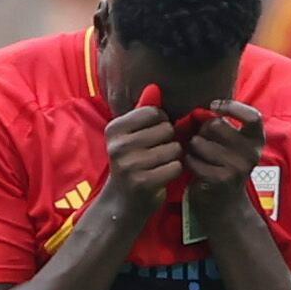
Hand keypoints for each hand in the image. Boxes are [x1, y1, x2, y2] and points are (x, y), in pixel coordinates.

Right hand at [89, 92, 183, 235]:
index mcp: (114, 129)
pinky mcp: (143, 182)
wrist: (122, 202)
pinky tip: (162, 176)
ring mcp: (130, 165)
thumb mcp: (131, 136)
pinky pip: (175, 166)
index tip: (153, 136)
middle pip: (166, 129)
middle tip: (156, 153)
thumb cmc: (132, 164)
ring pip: (174, 148)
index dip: (162, 123)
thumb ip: (143, 113)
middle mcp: (119, 145)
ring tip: (159, 164)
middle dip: (169, 141)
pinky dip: (174, 171)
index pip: (154, 112)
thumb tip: (154, 87)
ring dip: (173, 157)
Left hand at [183, 98, 265, 187]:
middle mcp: (251, 154)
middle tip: (200, 138)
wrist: (224, 204)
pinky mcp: (220, 180)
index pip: (253, 116)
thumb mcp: (232, 144)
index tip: (214, 106)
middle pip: (216, 125)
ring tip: (197, 154)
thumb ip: (224, 125)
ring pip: (200, 142)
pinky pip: (194, 160)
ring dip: (192, 147)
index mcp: (256, 141)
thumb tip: (202, 109)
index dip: (232, 106)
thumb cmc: (223, 165)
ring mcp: (237, 168)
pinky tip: (194, 165)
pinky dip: (189, 161)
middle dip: (202, 129)